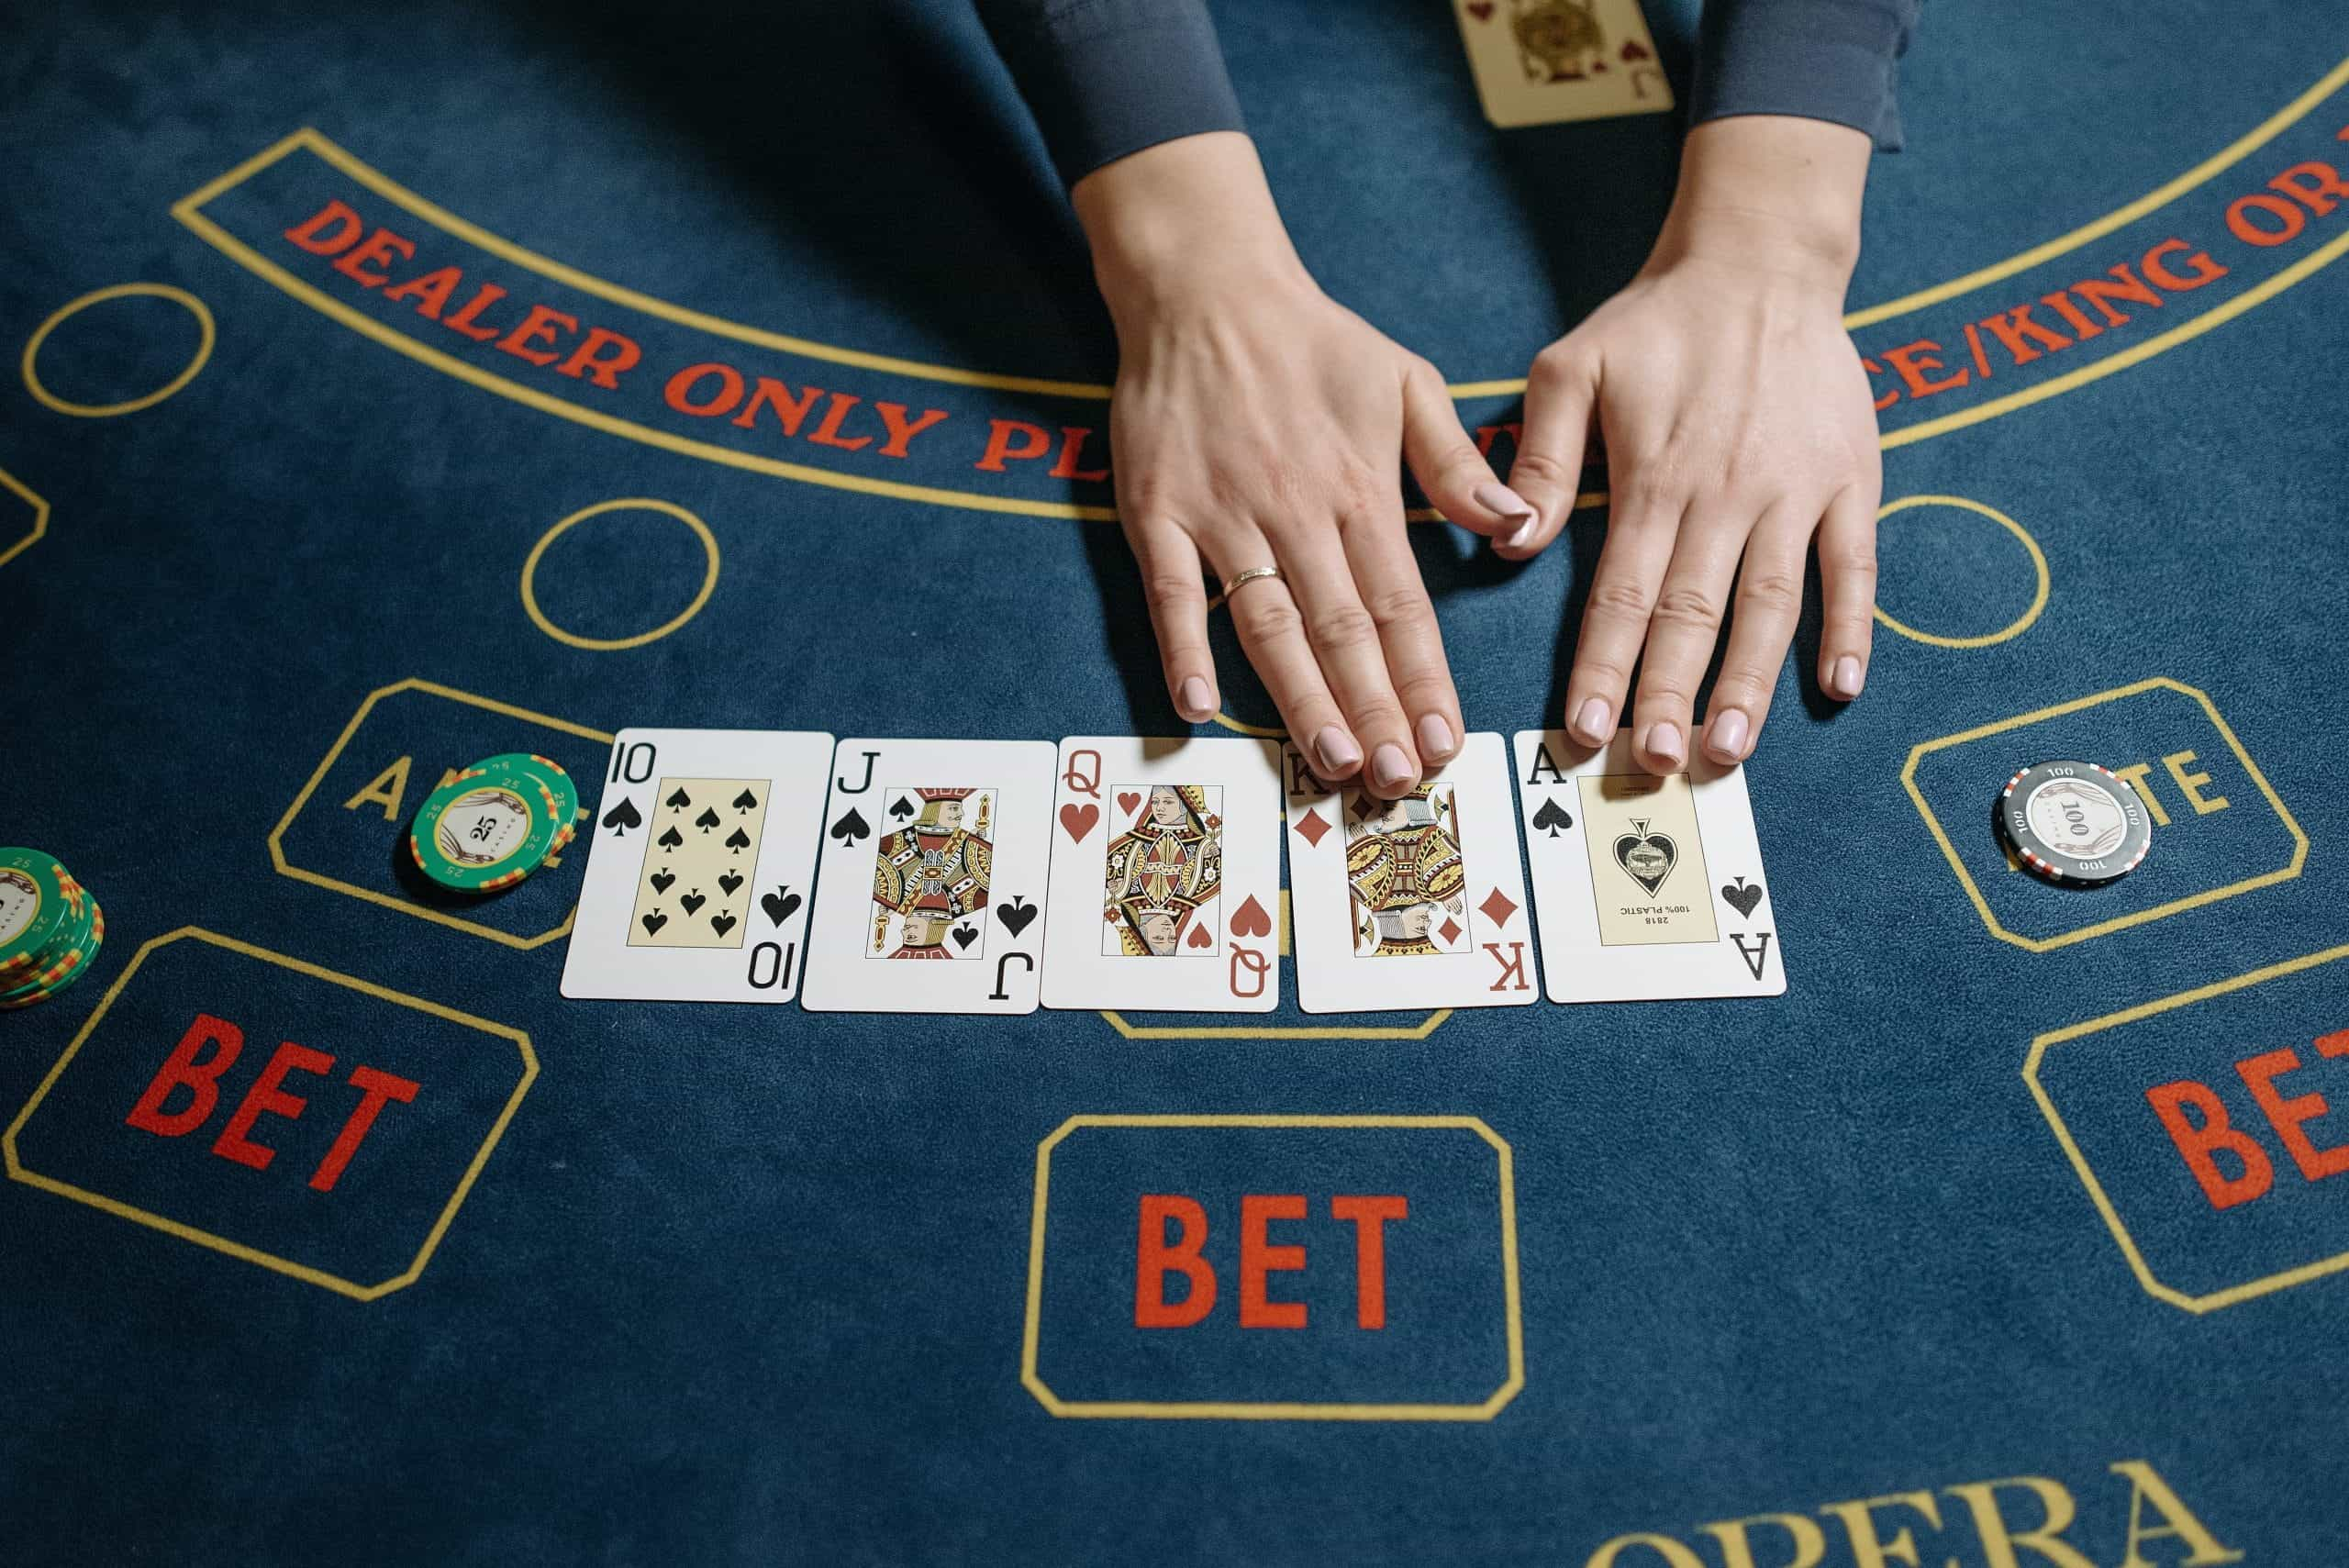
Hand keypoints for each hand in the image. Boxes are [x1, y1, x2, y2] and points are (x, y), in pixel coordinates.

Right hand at [1074, 134, 1536, 795]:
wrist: (1206, 287)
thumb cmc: (1313, 341)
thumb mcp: (1406, 383)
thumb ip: (1457, 466)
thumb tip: (1516, 530)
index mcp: (1361, 489)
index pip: (1403, 604)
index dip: (1424, 679)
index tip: (1447, 742)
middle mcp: (1296, 511)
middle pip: (1342, 629)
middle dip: (1375, 711)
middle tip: (1400, 782)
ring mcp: (1222, 516)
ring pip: (1268, 623)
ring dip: (1301, 698)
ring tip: (1332, 762)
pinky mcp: (1156, 513)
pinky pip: (1171, 592)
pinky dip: (1183, 648)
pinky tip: (1200, 707)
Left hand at [1497, 117, 1882, 773]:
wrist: (1764, 260)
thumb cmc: (1656, 321)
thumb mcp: (1573, 365)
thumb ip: (1541, 455)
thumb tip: (1511, 542)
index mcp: (1655, 475)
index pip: (1621, 594)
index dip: (1604, 668)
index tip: (1585, 733)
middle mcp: (1727, 493)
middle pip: (1694, 615)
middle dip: (1670, 697)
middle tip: (1654, 767)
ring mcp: (1797, 491)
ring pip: (1772, 605)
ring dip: (1751, 684)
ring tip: (1729, 752)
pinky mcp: (1852, 480)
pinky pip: (1855, 565)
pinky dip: (1852, 627)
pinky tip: (1839, 687)